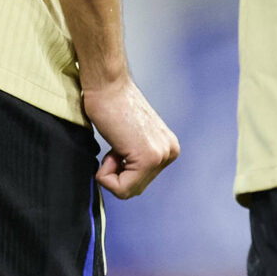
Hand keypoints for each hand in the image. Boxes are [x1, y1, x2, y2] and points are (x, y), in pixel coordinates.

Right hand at [80, 74, 180, 199]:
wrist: (107, 85)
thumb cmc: (110, 104)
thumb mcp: (131, 136)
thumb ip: (136, 156)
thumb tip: (126, 175)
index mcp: (168, 148)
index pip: (140, 181)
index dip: (119, 169)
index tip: (116, 146)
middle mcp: (169, 153)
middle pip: (135, 188)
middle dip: (116, 173)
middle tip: (113, 147)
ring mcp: (161, 156)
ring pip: (127, 190)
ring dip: (110, 173)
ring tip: (113, 146)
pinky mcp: (148, 158)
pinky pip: (122, 188)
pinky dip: (106, 175)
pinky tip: (111, 150)